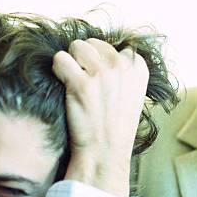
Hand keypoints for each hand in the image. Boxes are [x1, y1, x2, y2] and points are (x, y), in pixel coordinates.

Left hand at [52, 38, 148, 196]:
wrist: (104, 153)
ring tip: (74, 84)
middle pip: (93, 43)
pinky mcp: (81, 84)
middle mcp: (123, 67)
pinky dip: (57, 71)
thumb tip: (102, 48)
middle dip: (85, 59)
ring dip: (71, 62)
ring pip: (76, 46)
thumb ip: (123, 70)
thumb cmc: (114, 125)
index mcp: (139, 68)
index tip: (101, 82)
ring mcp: (103, 74)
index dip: (102, 61)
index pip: (114, 46)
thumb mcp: (131, 94)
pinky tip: (64, 87)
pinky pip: (59, 59)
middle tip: (86, 85)